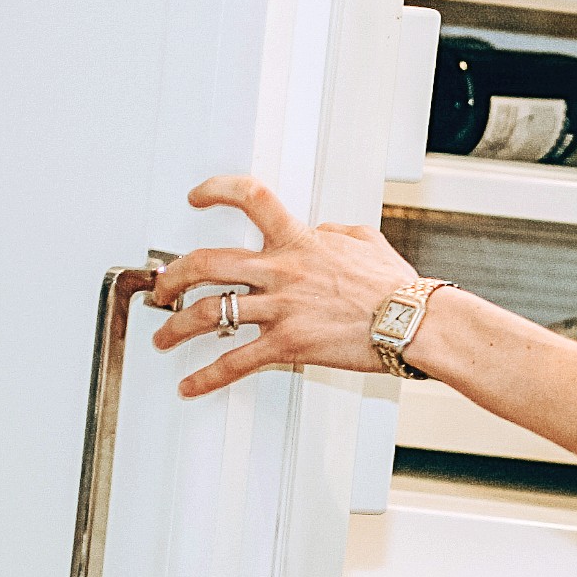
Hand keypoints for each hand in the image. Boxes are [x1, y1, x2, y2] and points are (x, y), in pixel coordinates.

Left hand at [149, 176, 422, 396]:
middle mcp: (283, 270)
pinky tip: (191, 384)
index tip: (197, 197)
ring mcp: (281, 308)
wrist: (414, 322)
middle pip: (206, 263)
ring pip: (209, 313)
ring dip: (176, 327)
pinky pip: (235, 362)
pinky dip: (206, 377)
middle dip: (172, 276)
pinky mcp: (288, 346)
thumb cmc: (397, 287)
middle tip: (162, 287)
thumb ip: (332, 231)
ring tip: (164, 337)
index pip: (250, 198)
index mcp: (300, 240)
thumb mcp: (365, 240)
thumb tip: (317, 231)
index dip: (217, 191)